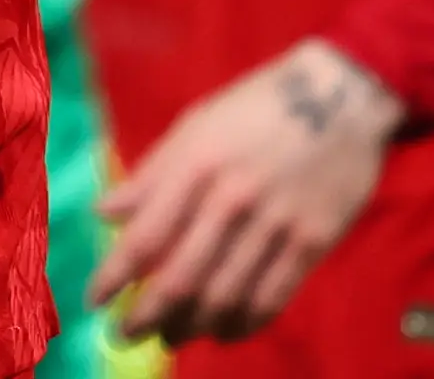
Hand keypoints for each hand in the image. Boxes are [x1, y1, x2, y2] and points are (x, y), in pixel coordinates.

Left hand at [90, 37, 401, 343]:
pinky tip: (222, 332)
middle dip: (147, 316)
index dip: (114, 276)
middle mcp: (232, 199)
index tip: (93, 300)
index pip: (145, 237)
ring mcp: (276, 224)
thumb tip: (104, 214)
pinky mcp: (313, 242)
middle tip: (125, 333)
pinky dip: (242, 325)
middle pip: (182, 278)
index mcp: (196, 164)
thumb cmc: (254, 107)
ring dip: (191, 328)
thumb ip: (151, 174)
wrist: (339, 95)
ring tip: (169, 337)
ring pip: (226, 297)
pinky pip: (272, 298)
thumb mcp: (195, 125)